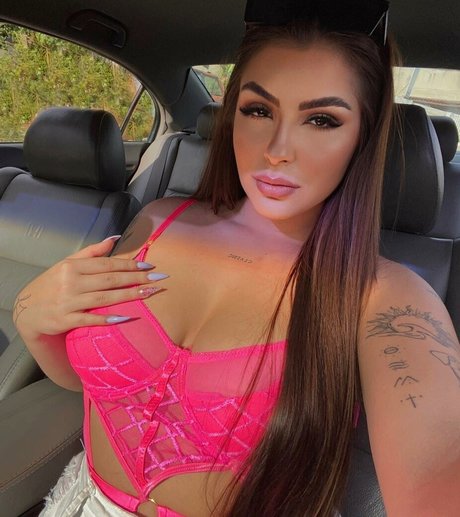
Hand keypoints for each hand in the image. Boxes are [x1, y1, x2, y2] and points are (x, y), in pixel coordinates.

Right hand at [14, 236, 166, 337]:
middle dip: (137, 278)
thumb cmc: (52, 285)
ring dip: (129, 295)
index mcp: (73, 266)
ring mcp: (68, 301)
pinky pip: (90, 319)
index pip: (107, 264)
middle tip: (158, 278)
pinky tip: (126, 317)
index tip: (149, 265)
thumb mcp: (67, 263)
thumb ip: (92, 252)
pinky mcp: (66, 320)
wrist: (27, 311)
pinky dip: (108, 318)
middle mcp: (71, 282)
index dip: (129, 264)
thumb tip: (115, 238)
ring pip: (105, 298)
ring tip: (150, 293)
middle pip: (110, 280)